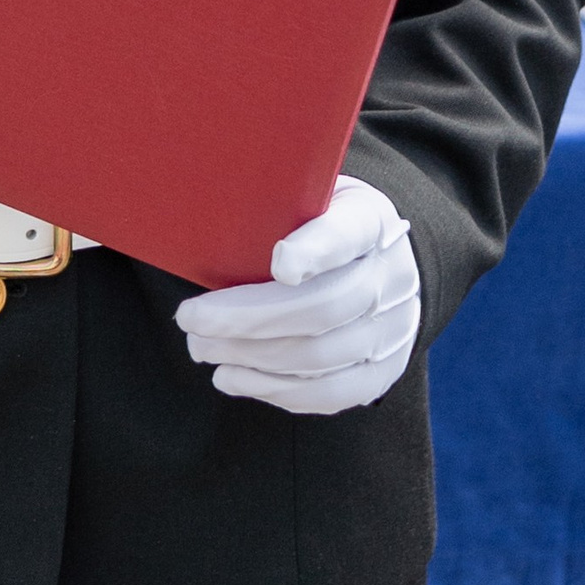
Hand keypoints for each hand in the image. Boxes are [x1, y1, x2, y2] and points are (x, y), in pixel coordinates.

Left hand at [174, 176, 419, 414]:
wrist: (382, 262)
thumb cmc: (323, 220)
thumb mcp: (311, 191)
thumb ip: (276, 200)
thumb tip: (204, 204)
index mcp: (372, 220)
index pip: (348, 234)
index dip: (316, 251)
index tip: (279, 264)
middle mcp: (391, 278)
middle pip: (322, 308)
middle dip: (248, 319)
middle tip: (192, 319)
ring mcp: (392, 331)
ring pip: (318, 358)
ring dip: (250, 357)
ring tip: (201, 348)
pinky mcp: (380, 372)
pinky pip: (327, 393)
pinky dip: (273, 390)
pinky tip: (232, 377)